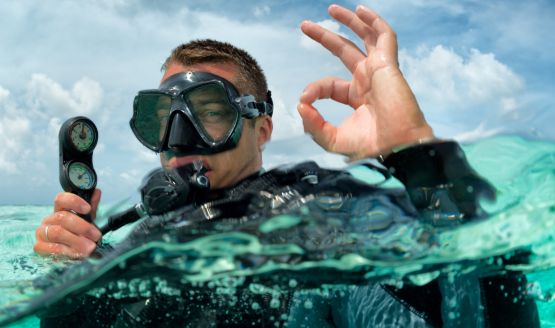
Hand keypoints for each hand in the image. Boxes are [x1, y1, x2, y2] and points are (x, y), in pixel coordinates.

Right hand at [34, 189, 101, 258]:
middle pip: (62, 217)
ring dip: (77, 240)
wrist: (74, 253)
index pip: (61, 199)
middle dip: (82, 227)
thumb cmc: (79, 234)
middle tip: (95, 235)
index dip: (74, 201)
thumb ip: (92, 208)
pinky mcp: (39, 247)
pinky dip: (68, 251)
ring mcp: (42, 232)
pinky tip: (77, 254)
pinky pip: (52, 247)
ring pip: (57, 232)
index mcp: (60, 210)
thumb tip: (96, 192)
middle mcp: (49, 220)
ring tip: (89, 247)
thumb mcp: (88, 221)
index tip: (87, 209)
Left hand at [298, 4, 433, 160]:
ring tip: (331, 10)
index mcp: (357, 98)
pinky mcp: (388, 64)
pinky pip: (384, 36)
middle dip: (325, 37)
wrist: (396, 147)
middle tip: (305, 26)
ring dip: (350, 21)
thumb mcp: (332, 139)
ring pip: (365, 37)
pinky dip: (374, 21)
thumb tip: (300, 104)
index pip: (329, 84)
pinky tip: (360, 10)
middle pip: (345, 51)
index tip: (305, 99)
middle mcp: (368, 81)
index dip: (314, 88)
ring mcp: (379, 71)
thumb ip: (313, 124)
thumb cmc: (371, 147)